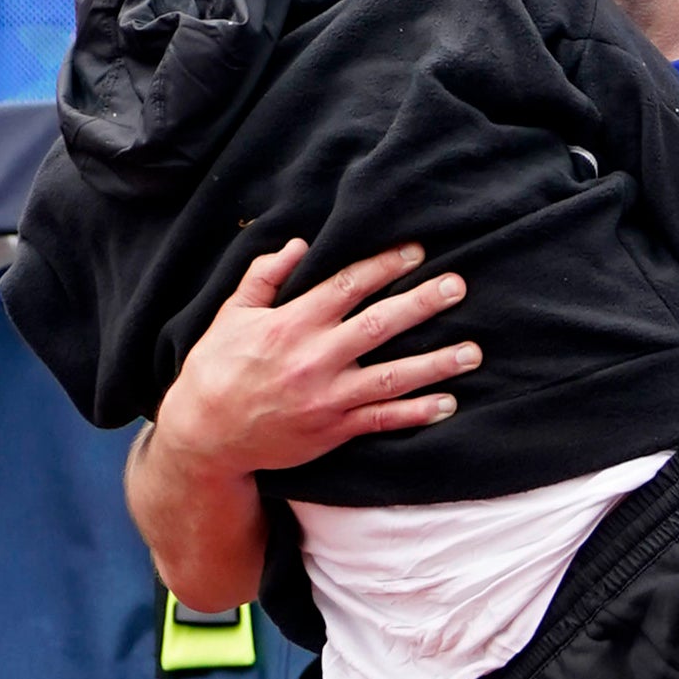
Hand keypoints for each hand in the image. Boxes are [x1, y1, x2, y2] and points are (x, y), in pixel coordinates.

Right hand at [153, 240, 480, 477]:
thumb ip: (264, 277)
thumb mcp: (231, 315)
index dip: (385, 266)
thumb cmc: (216, 369)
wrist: (204, 434)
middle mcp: (316, 357)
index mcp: (292, 322)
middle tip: (458, 286)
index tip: (417, 252)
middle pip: (381, 324)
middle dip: (423, 303)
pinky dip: (417, 412)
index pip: (349, 285)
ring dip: (437, 363)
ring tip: (474, 352)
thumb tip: (299, 244)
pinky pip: (383, 419)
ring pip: (393, 376)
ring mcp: (328, 396)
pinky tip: (449, 403)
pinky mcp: (334, 429)